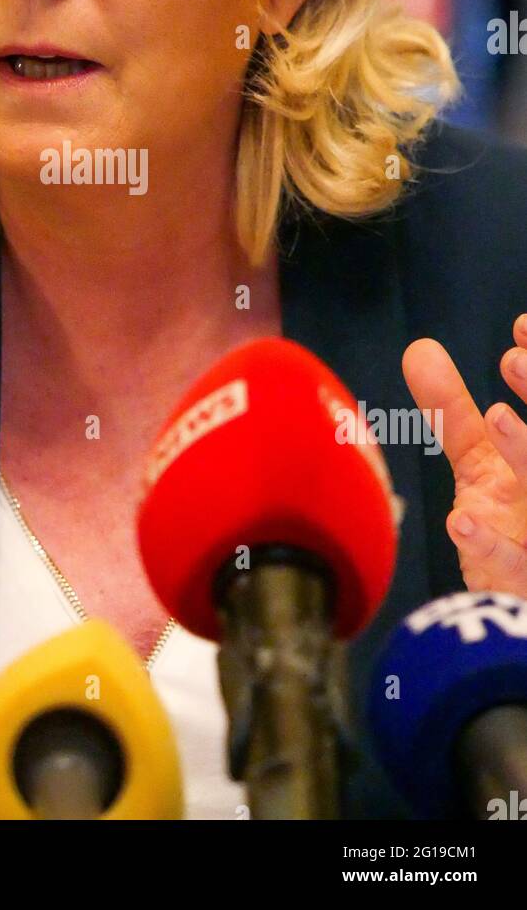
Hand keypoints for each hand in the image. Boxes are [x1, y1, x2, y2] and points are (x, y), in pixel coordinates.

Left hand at [403, 315, 526, 596]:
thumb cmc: (512, 523)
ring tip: (497, 415)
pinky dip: (491, 544)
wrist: (523, 605)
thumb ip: (453, 411)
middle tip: (513, 358)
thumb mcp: (481, 461)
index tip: (519, 328)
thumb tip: (418, 348)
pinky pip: (517, 564)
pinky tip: (460, 520)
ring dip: (526, 449)